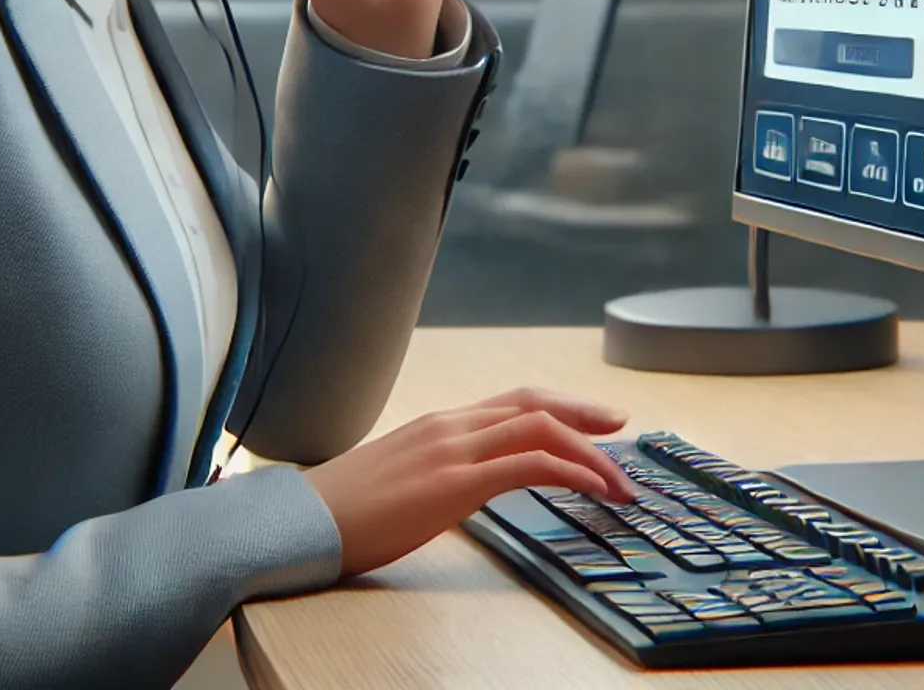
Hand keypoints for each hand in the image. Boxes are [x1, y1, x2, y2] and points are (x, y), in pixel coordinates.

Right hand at [301, 386, 637, 577]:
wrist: (301, 522)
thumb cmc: (343, 511)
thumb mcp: (400, 480)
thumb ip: (435, 472)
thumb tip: (462, 488)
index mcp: (439, 424)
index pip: (512, 402)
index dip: (558, 406)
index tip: (592, 419)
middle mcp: (451, 426)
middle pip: (533, 403)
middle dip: (583, 414)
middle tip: (621, 426)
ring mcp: (452, 450)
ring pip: (538, 428)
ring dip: (588, 451)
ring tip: (619, 478)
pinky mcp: (452, 482)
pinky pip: (526, 465)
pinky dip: (568, 470)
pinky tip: (591, 486)